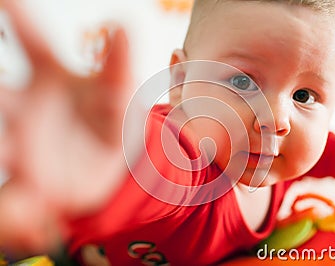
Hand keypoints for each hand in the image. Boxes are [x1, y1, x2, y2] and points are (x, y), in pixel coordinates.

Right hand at [0, 1, 132, 255]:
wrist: (112, 166)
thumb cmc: (112, 121)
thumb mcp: (122, 94)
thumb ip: (120, 63)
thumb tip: (123, 24)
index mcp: (52, 76)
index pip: (31, 37)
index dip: (16, 12)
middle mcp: (28, 104)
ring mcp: (22, 140)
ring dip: (0, 142)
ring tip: (10, 149)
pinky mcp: (27, 178)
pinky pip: (8, 187)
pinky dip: (9, 201)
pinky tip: (18, 193)